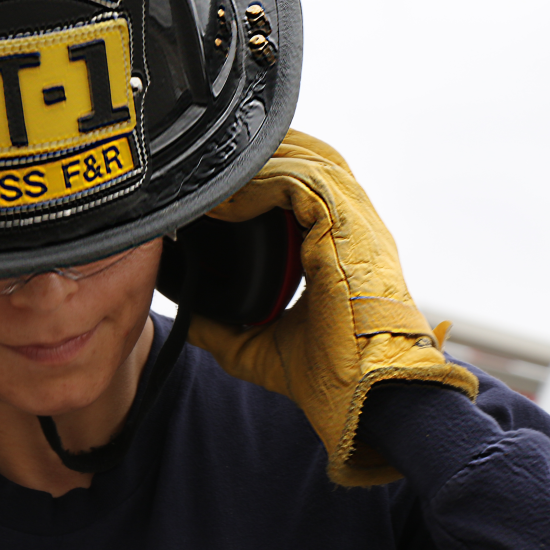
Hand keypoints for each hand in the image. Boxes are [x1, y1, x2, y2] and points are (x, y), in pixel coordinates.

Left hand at [188, 130, 476, 485]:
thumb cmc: (332, 377)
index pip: (307, 179)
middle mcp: (353, 224)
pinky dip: (258, 185)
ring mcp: (356, 222)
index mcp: (340, 244)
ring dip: (253, 165)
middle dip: (259, 153)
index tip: (213, 187)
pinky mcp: (348, 227)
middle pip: (309, 155)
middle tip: (209, 166)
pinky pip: (299, 183)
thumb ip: (222, 324)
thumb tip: (183, 312)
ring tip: (209, 183)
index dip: (262, 172)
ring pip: (304, 159)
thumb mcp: (259, 346)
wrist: (366, 397)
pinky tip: (224, 205)